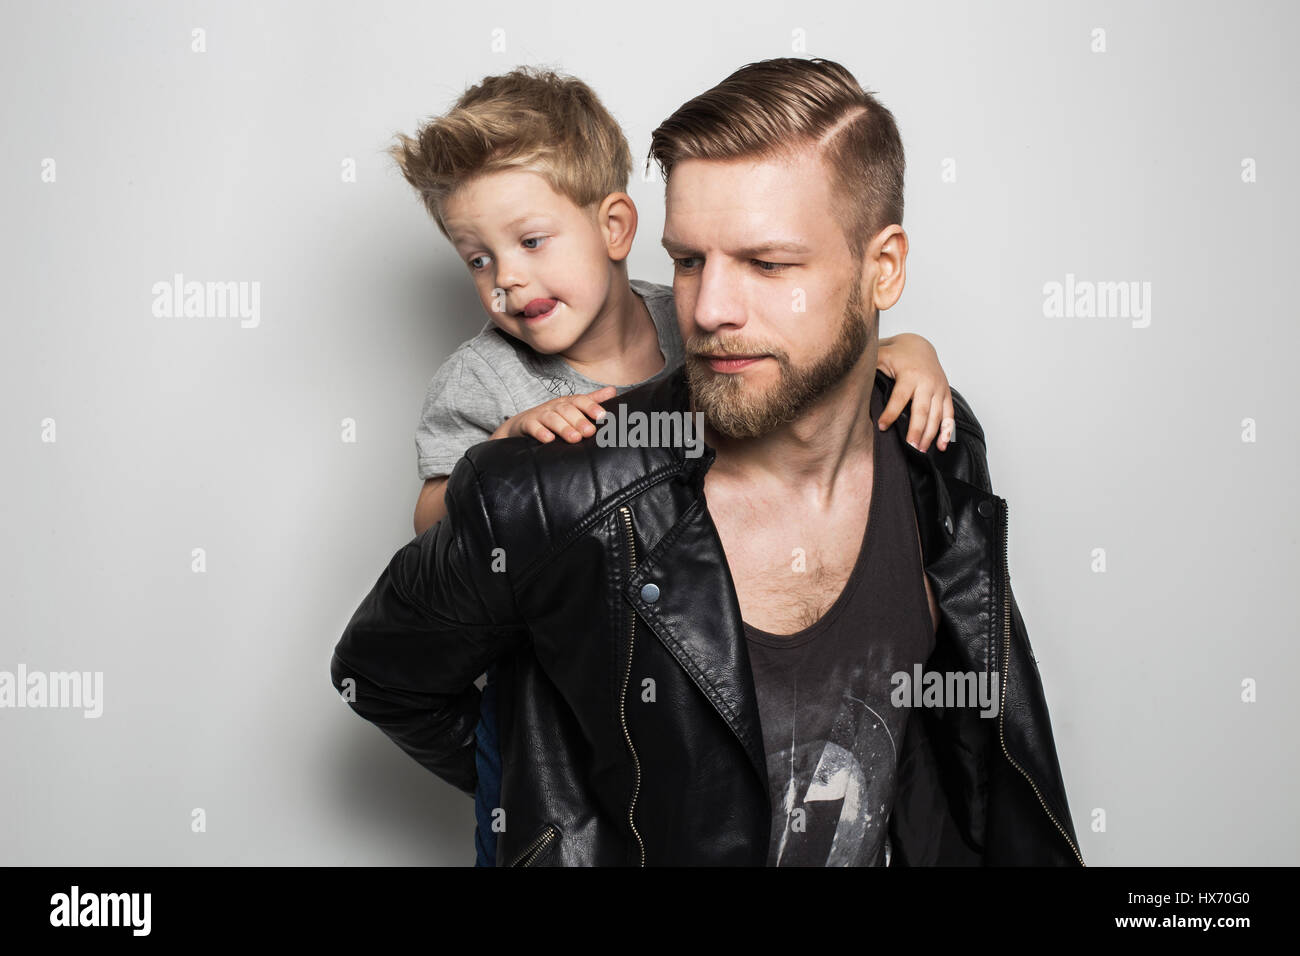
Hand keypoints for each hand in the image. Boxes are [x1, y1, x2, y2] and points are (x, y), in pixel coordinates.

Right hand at [490, 386, 617, 442]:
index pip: (580, 401)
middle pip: (567, 411)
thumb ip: (592, 400)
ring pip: (552, 419)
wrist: (522, 423)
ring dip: (563, 428)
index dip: (591, 407)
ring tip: (575, 438)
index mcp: (568, 402)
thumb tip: (614, 390)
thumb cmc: (553, 416)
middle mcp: (554, 406)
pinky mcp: (527, 424)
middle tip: (590, 432)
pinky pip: (533, 427)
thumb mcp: (572, 407)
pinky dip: (540, 432)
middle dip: (579, 420)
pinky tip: (549, 440)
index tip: (602, 416)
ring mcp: (540, 415)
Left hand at [876, 333, 954, 451]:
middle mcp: (927, 382)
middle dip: (917, 429)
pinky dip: (947, 431)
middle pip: (922, 410)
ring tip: (920, 450)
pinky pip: (949, 415)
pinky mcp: (946, 394)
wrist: (921, 346)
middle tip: (910, 446)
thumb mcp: (882, 355)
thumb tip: (851, 379)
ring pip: (937, 415)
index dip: (891, 413)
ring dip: (930, 434)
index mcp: (909, 375)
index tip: (882, 427)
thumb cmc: (898, 354)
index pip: (899, 397)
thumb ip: (870, 366)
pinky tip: (941, 446)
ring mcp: (939, 389)